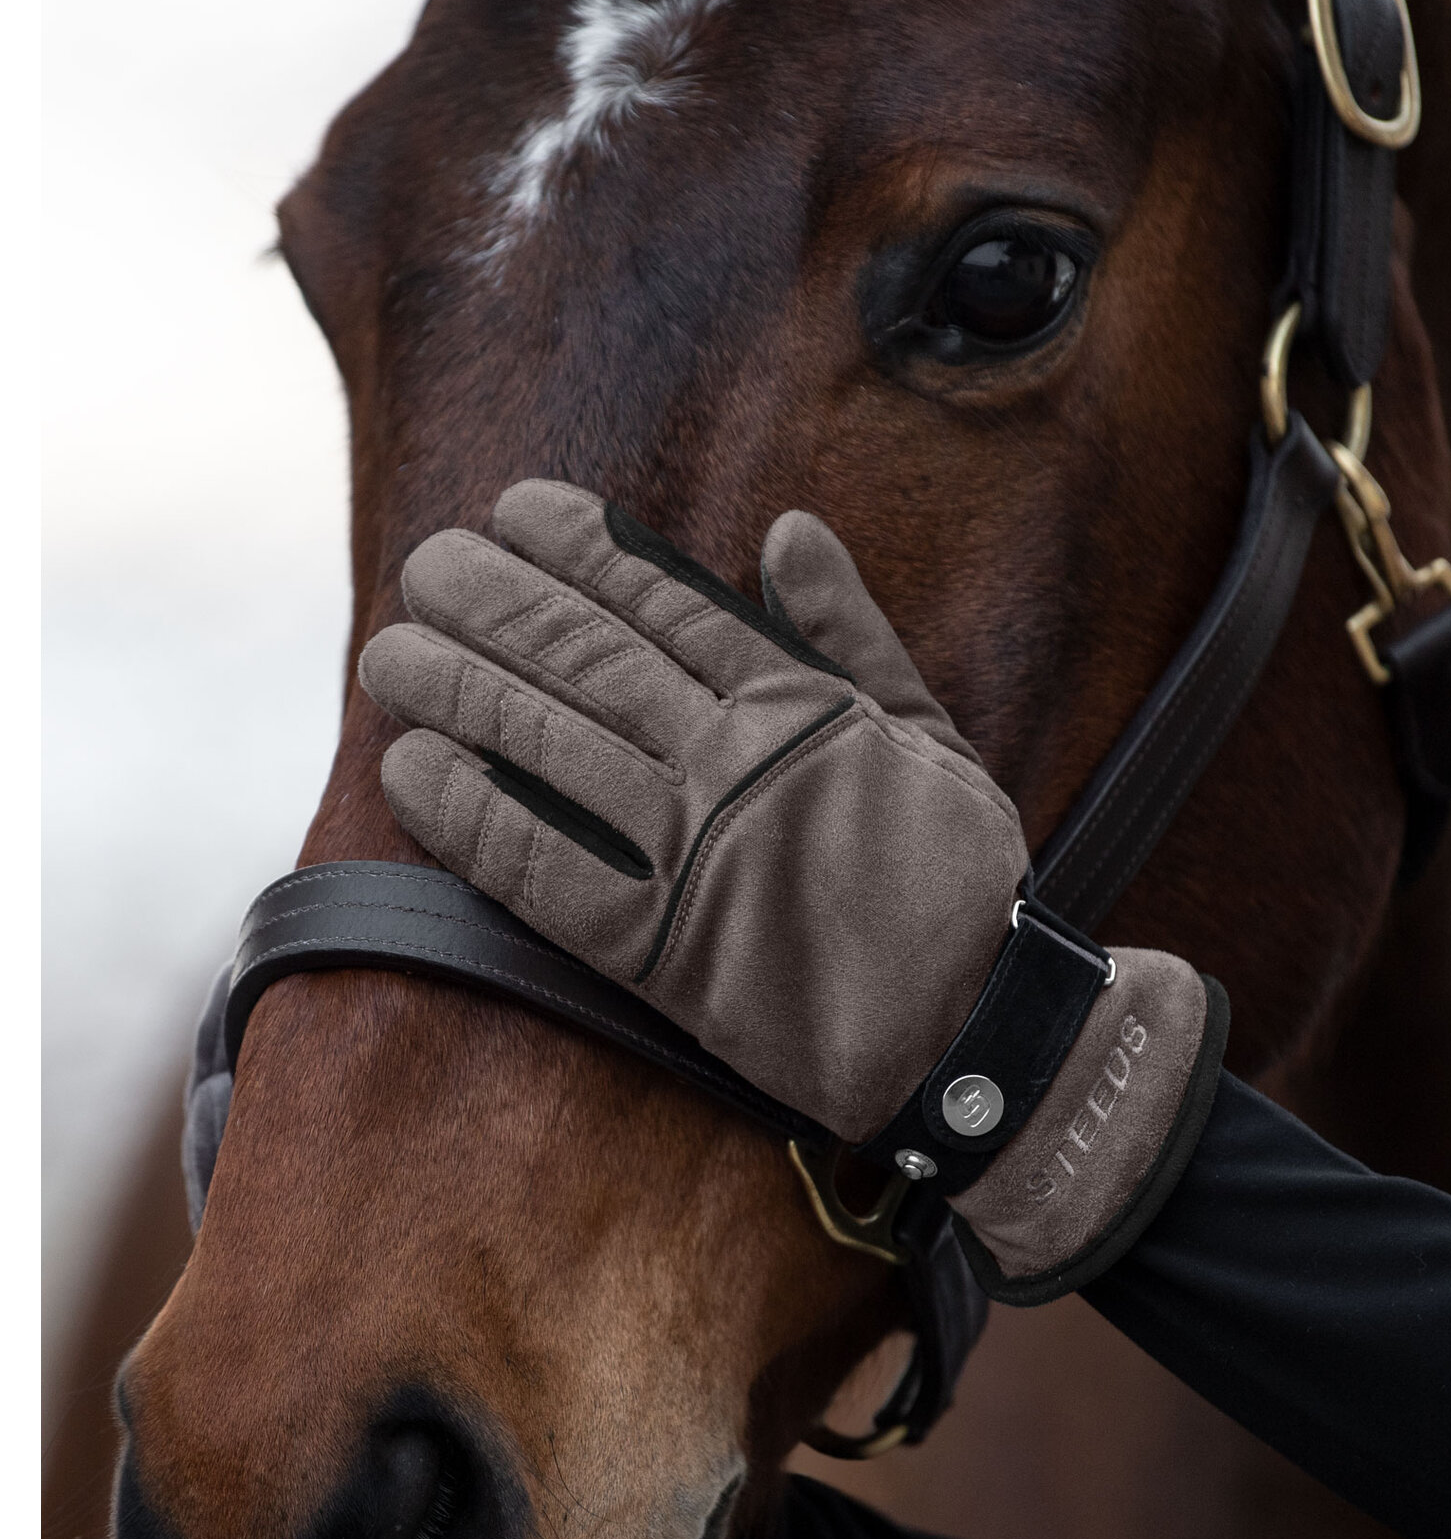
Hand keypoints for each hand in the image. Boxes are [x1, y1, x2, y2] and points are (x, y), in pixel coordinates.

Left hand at [359, 482, 1226, 1303]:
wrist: (973, 1029)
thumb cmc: (956, 880)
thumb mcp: (928, 733)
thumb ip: (852, 629)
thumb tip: (787, 529)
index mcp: (798, 705)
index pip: (665, 601)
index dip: (579, 548)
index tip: (515, 510)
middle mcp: (732, 765)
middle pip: (586, 659)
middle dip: (494, 602)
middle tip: (425, 564)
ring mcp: (691, 856)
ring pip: (548, 747)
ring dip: (458, 691)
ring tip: (390, 651)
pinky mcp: (658, 951)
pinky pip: (542, 870)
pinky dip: (471, 817)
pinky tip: (411, 771)